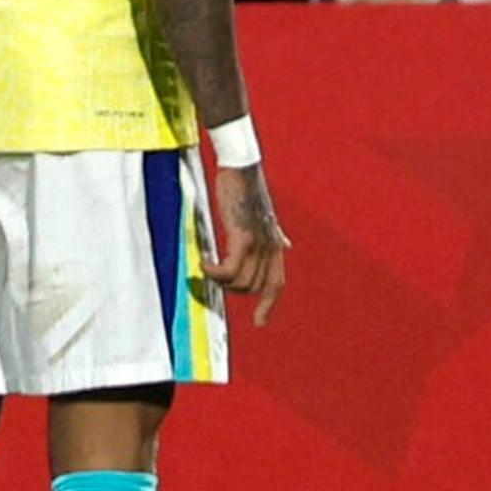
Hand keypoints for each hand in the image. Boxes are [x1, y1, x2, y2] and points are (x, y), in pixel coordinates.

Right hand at [207, 164, 290, 325]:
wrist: (241, 168)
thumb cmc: (248, 190)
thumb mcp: (265, 216)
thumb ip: (273, 234)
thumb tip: (286, 244)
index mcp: (275, 244)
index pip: (277, 283)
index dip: (269, 304)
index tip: (260, 322)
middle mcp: (271, 247)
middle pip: (253, 287)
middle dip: (232, 289)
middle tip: (212, 277)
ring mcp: (259, 243)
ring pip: (240, 282)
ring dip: (220, 281)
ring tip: (206, 268)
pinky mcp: (244, 237)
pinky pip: (229, 270)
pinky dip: (215, 272)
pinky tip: (204, 264)